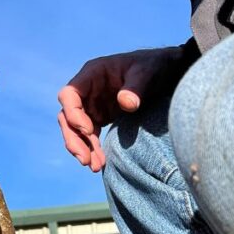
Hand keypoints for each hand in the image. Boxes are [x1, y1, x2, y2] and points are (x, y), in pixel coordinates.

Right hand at [57, 46, 184, 172]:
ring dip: (82, 148)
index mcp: (92, 74)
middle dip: (73, 139)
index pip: (69, 94)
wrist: (165, 72)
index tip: (89, 131)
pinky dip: (93, 150)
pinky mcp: (100, 118)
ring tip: (94, 166)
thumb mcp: (148, 72)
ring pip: (75, 130)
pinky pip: (90, 137)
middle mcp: (87, 91)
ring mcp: (92, 105)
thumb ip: (136, 86)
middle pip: (67, 116)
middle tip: (84, 159)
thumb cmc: (154, 66)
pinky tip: (100, 164)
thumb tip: (127, 104)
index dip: (73, 113)